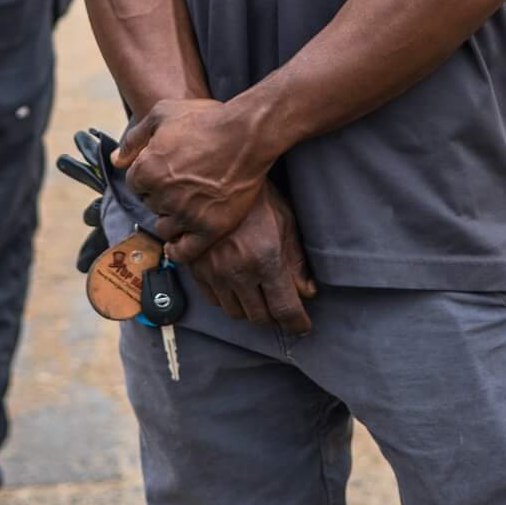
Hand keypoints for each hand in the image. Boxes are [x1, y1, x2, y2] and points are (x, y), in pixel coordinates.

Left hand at [114, 97, 269, 260]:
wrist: (247, 134)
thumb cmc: (206, 120)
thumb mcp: (163, 114)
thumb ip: (135, 138)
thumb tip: (116, 160)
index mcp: (147, 169)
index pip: (135, 184)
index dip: (148, 175)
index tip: (166, 170)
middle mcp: (163, 195)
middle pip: (150, 204)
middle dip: (160, 195)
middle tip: (181, 184)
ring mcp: (186, 214)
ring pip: (165, 227)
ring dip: (170, 218)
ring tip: (185, 207)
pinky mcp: (209, 228)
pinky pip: (185, 251)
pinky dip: (178, 251)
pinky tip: (178, 244)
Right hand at [190, 183, 317, 336]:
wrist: (216, 178)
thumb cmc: (258, 198)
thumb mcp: (286, 223)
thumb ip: (297, 261)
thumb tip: (309, 292)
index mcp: (265, 259)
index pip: (285, 309)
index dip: (297, 324)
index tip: (303, 327)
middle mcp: (238, 270)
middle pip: (259, 317)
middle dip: (273, 314)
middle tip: (280, 303)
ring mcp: (214, 271)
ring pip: (235, 313)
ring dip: (250, 308)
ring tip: (259, 291)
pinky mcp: (196, 269)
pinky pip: (215, 301)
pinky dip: (228, 299)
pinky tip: (237, 283)